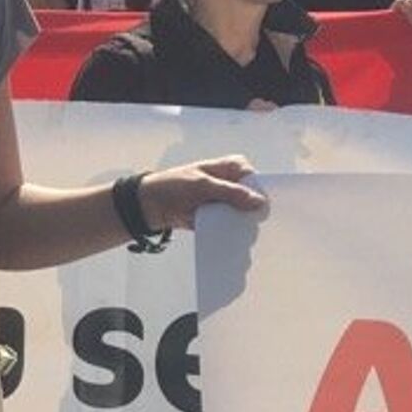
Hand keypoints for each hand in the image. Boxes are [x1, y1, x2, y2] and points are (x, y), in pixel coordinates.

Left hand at [138, 155, 266, 232]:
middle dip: (254, 212)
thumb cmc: (172, 186)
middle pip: (251, 198)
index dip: (260, 193)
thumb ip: (230, 193)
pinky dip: (231, 233)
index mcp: (230, 167)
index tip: (264, 210)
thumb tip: (259, 202)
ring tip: (247, 238)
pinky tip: (237, 243)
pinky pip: (229, 225)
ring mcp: (224, 201)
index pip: (254, 179)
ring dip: (243, 224)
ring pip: (242, 214)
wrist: (147, 206)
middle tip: (257, 227)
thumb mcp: (202, 186)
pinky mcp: (216, 217)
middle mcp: (230, 183)